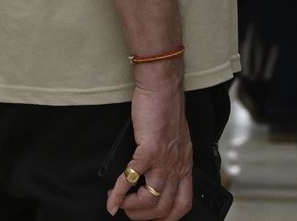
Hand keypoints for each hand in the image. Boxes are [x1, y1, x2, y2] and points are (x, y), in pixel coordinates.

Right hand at [106, 75, 192, 219]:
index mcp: (184, 164)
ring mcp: (164, 160)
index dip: (166, 217)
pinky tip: (111, 197)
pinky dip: (118, 193)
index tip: (151, 217)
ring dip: (131, 208)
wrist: (162, 87)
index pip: (183, 203)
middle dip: (143, 216)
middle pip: (164, 208)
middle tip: (128, 210)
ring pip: (151, 201)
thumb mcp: (175, 139)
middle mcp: (177, 166)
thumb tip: (152, 175)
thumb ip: (168, 157)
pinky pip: (131, 179)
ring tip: (119, 203)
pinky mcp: (148, 150)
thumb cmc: (165, 109)